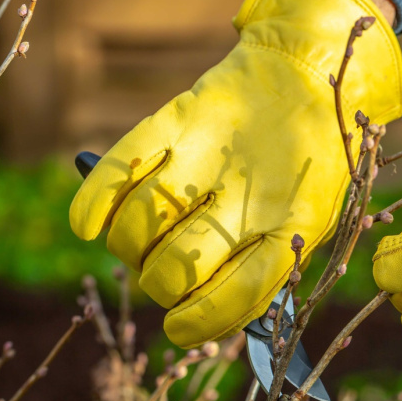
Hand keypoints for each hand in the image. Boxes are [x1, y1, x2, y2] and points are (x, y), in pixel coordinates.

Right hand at [70, 0, 401, 346]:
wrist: (311, 71)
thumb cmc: (308, 162)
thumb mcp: (309, 219)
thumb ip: (266, 268)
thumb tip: (207, 315)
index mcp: (293, 225)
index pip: (232, 296)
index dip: (197, 325)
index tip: (178, 329)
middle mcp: (249, 192)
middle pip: (175, 269)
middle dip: (161, 288)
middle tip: (167, 276)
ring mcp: (208, 152)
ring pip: (138, 227)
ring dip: (129, 252)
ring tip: (143, 245)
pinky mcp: (175, 117)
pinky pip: (116, 169)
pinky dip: (91, 207)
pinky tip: (89, 227)